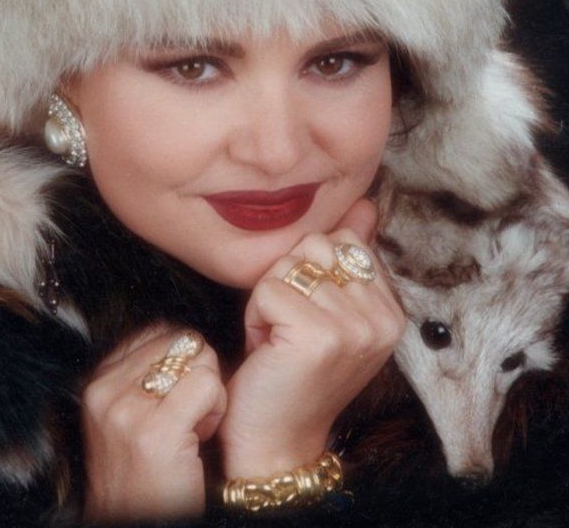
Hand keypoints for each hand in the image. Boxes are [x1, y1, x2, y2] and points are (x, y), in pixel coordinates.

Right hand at [80, 322, 226, 521]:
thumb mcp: (127, 416)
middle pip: (183, 340)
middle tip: (187, 416)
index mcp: (98, 382)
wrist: (140, 525)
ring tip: (192, 427)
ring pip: (199, 357)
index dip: (182, 360)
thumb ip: (143, 372)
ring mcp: (127, 411)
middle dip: (197, 373)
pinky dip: (217, 408)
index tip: (174, 398)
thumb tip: (184, 337)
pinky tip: (201, 436)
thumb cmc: (146, 473)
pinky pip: (209, 384)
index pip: (158, 331)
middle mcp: (106, 391)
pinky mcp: (156, 431)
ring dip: (209, 392)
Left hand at [217, 199, 405, 477]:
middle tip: (289, 327)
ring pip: (289, 266)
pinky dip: (255, 316)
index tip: (308, 316)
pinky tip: (266, 348)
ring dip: (269, 299)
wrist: (277, 442)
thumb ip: (349, 257)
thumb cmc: (295, 372)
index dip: (311, 271)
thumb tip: (366, 203)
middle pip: (315, 246)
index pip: (344, 241)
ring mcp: (354, 326)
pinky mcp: (319, 335)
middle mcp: (381, 317)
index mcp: (390, 310)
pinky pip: (268, 289)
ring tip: (278, 338)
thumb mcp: (330, 311)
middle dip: (289, 280)